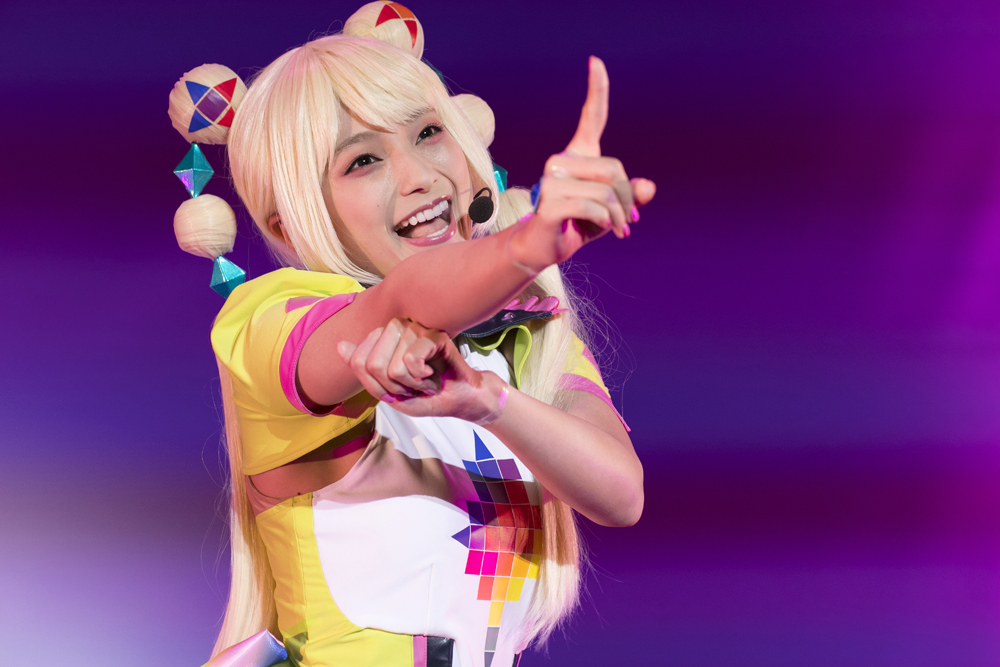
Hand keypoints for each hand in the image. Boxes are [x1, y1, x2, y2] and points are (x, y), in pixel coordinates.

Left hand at [336, 318, 504, 421]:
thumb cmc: (425, 395)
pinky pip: (410, 360)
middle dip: (393, 386)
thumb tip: (339, 344)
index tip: (397, 388)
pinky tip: (432, 373)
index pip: (359, 362)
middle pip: (373, 364)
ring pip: (393, 366)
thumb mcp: (387, 391)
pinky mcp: (433, 335)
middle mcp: (398, 329)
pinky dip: (421, 377)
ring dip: (410, 384)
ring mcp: (415, 330)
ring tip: (424, 379)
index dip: (377, 386)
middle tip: (412, 385)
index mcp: (383, 338)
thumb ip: (362, 369)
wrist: (459, 400)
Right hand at [510, 56, 656, 270]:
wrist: (542, 247)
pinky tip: (604, 232)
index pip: (590, 118)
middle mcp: (561, 161)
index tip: (596, 61)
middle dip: (628, 199)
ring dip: (619, 217)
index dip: (596, 89)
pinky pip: (594, 208)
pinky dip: (606, 223)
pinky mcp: (549, 202)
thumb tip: (648, 189)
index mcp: (577, 156)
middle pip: (613, 169)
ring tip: (619, 231)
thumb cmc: (577, 225)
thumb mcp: (611, 211)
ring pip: (606, 193)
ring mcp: (551, 180)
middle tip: (629, 221)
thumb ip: (631, 198)